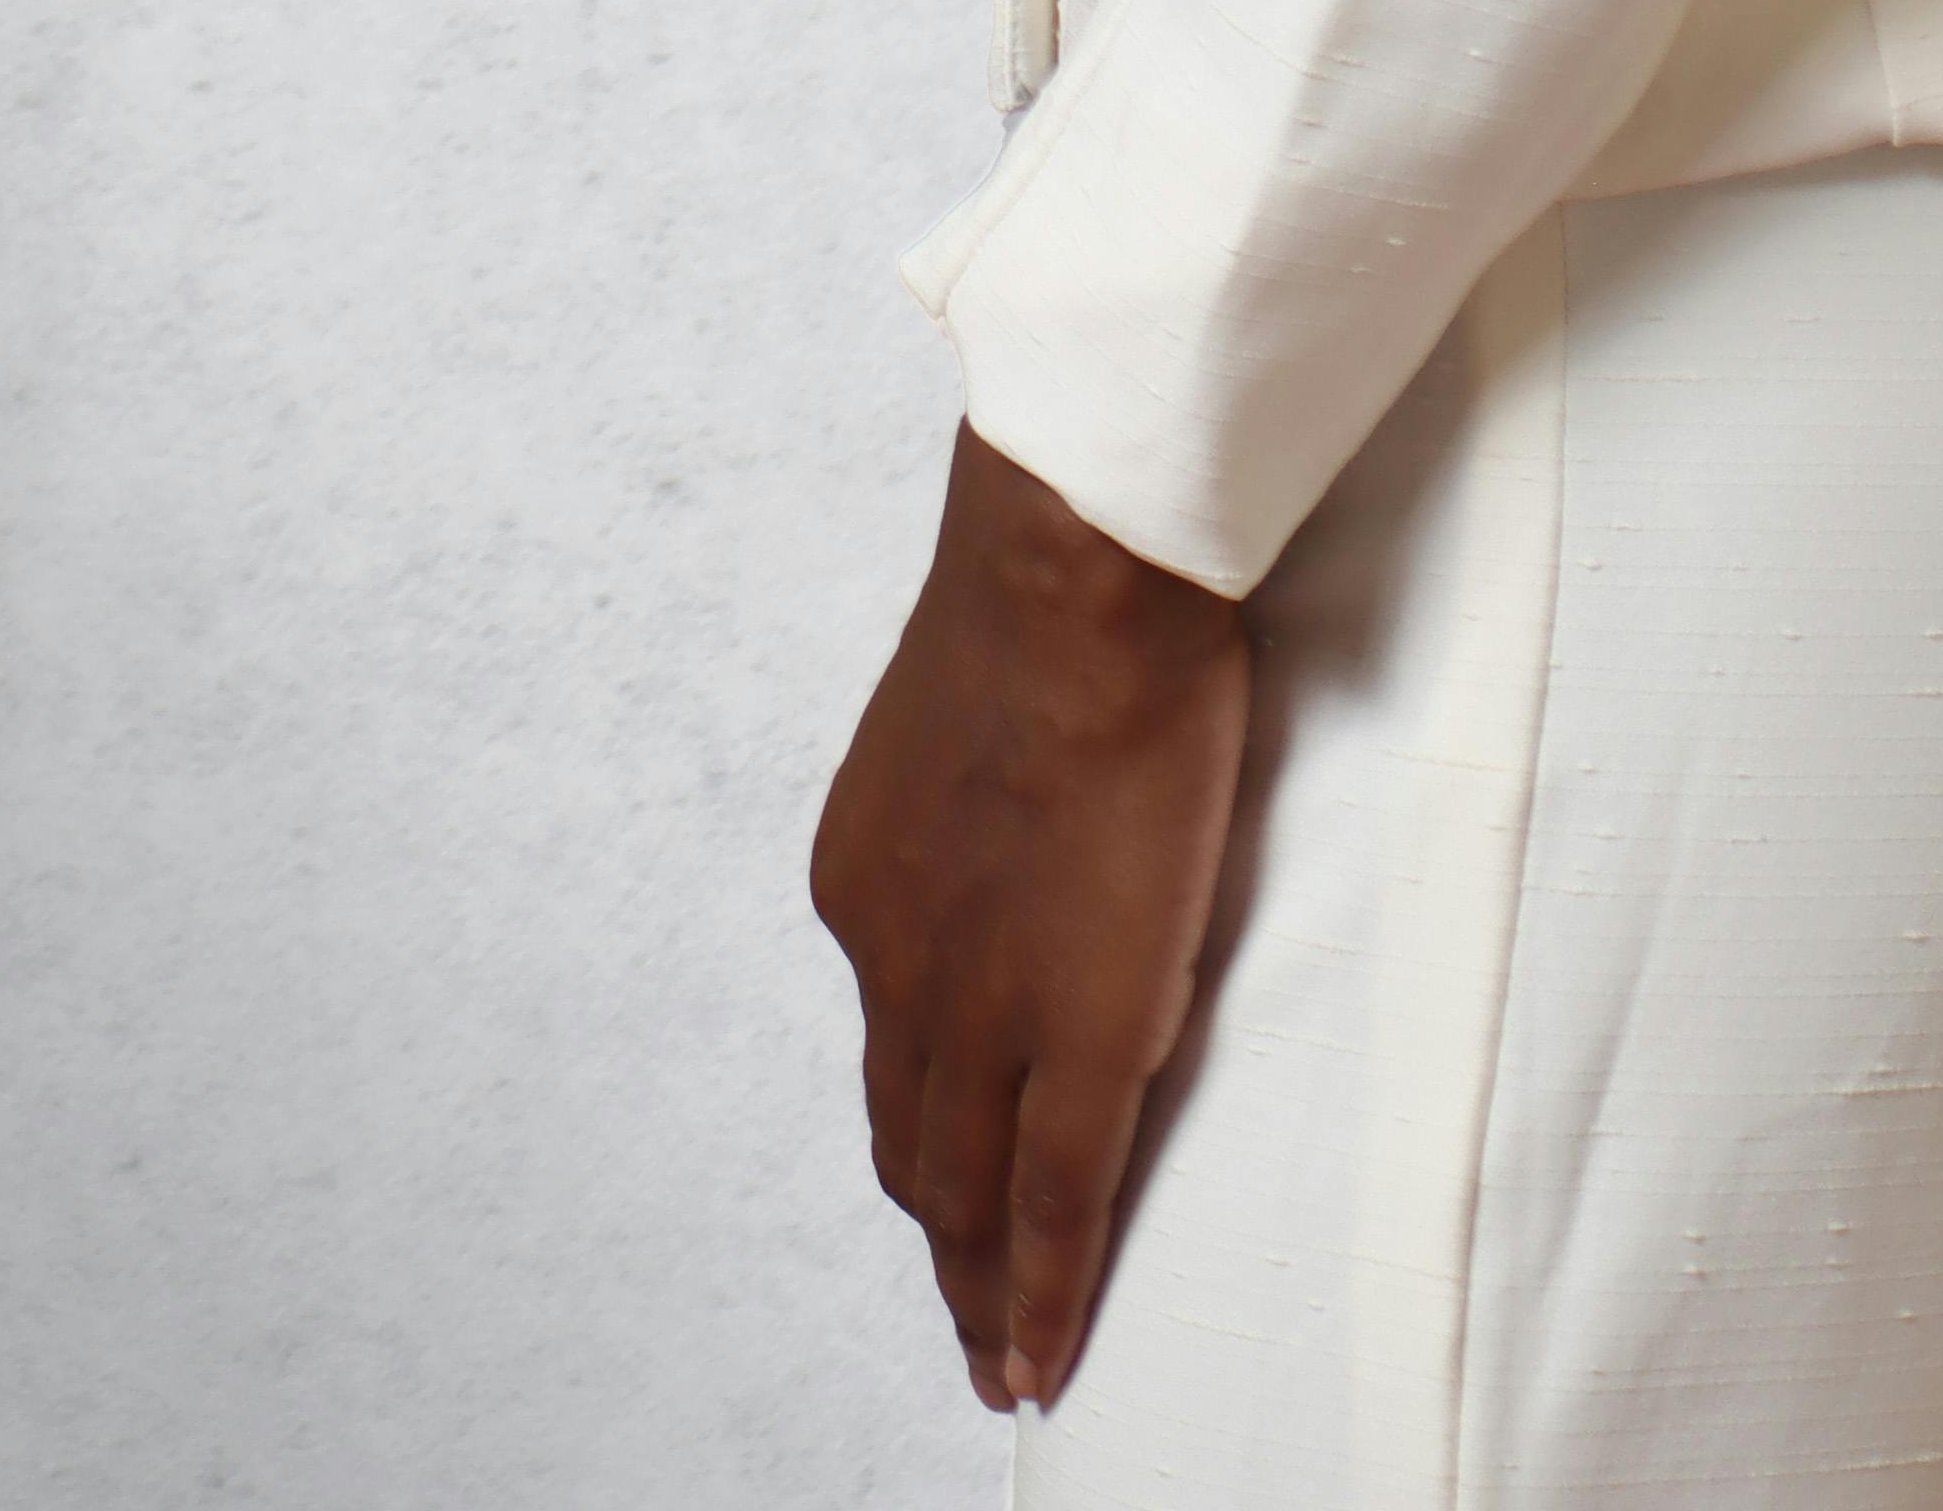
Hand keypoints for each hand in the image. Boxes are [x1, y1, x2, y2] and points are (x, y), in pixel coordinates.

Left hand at [810, 423, 1252, 1415]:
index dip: (916, 1128)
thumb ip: (983, 800)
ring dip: (977, 1288)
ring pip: (963, 1194)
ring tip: (1001, 1357)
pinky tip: (1037, 1360)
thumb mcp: (967, 719)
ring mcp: (981, 1014)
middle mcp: (897, 966)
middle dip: (936, 1240)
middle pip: (910, 1143)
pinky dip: (1042, 1296)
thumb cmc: (1052, 596)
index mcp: (869, 884)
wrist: (1072, 584)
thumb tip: (1027, 814)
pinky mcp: (1073, 1041)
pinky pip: (1053, 1204)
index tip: (932, 1188)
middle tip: (963, 1317)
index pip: (893, 1043)